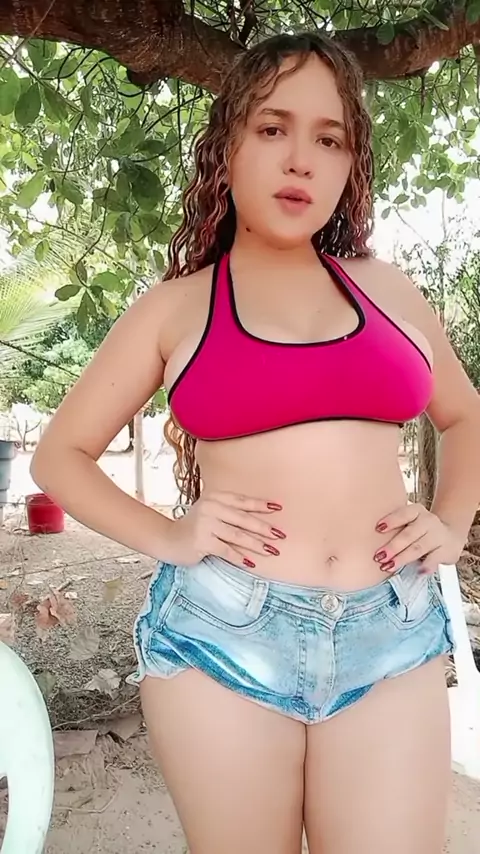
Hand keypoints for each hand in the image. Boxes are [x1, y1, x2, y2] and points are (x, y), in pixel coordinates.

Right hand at [168, 490, 285, 568]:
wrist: (168, 539)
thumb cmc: (194, 527)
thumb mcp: (211, 512)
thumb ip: (229, 512)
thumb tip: (259, 522)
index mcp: (215, 498)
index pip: (242, 501)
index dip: (260, 505)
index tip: (278, 508)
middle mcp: (211, 507)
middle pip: (243, 519)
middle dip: (264, 528)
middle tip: (280, 535)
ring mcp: (206, 524)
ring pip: (237, 535)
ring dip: (257, 544)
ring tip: (271, 551)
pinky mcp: (202, 541)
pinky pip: (226, 550)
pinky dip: (240, 557)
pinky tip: (251, 563)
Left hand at [374, 503, 463, 574]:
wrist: (451, 535)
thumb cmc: (421, 531)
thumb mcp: (410, 523)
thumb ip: (396, 529)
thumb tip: (369, 543)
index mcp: (416, 511)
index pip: (404, 514)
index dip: (391, 520)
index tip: (378, 529)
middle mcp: (428, 521)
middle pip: (409, 534)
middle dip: (393, 546)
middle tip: (379, 557)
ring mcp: (438, 535)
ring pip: (419, 547)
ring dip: (402, 558)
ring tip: (389, 567)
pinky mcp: (446, 550)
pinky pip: (435, 559)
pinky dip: (426, 566)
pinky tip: (418, 572)